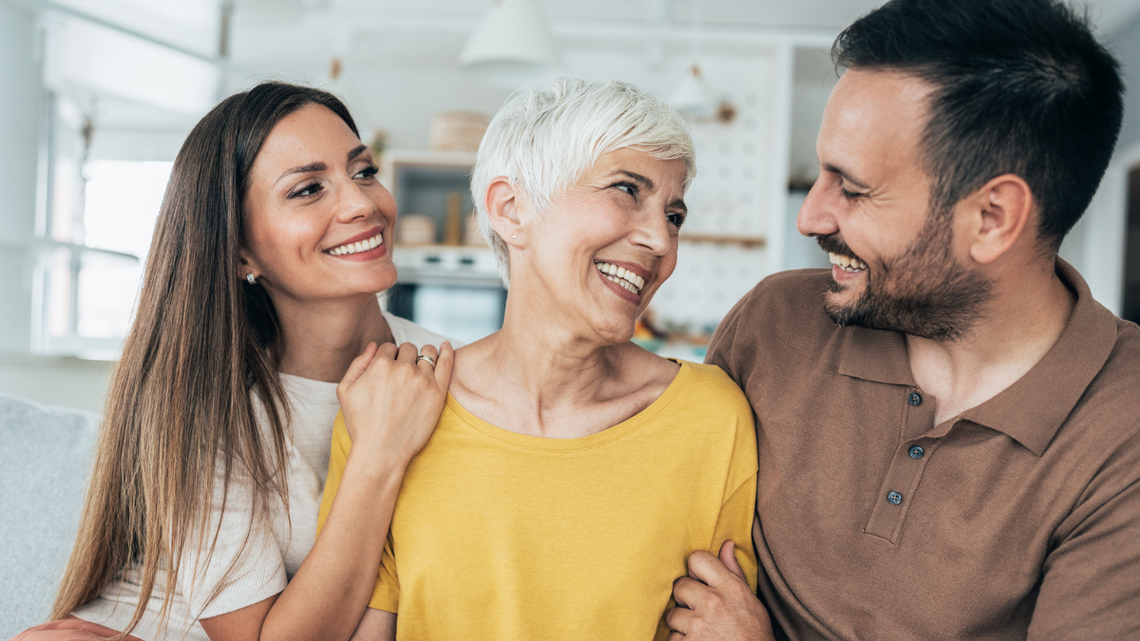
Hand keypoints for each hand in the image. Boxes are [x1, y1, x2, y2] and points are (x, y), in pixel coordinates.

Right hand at [337, 341, 453, 467]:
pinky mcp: (437, 392)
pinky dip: (446, 351)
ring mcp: (422, 380)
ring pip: (427, 353)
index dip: (386, 358)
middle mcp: (403, 369)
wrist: (381, 452)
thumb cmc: (361, 424)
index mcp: (380, 365)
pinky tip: (446, 345)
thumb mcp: (345, 391)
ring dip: (422, 356)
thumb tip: (374, 345)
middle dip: (403, 357)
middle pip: (408, 349)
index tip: (387, 372)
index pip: (388, 347)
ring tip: (420, 367)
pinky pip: (446, 362)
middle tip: (401, 376)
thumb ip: (357, 363)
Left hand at [666, 541, 774, 640]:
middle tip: (698, 611)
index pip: (697, 559)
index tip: (700, 582)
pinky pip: (672, 638)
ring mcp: (698, 625)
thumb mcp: (750, 600)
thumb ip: (734, 571)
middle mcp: (712, 603)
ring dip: (681, 624)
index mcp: (729, 587)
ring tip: (699, 630)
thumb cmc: (754, 633)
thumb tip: (726, 544)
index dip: (696, 570)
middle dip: (685, 599)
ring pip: (672, 615)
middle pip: (679, 586)